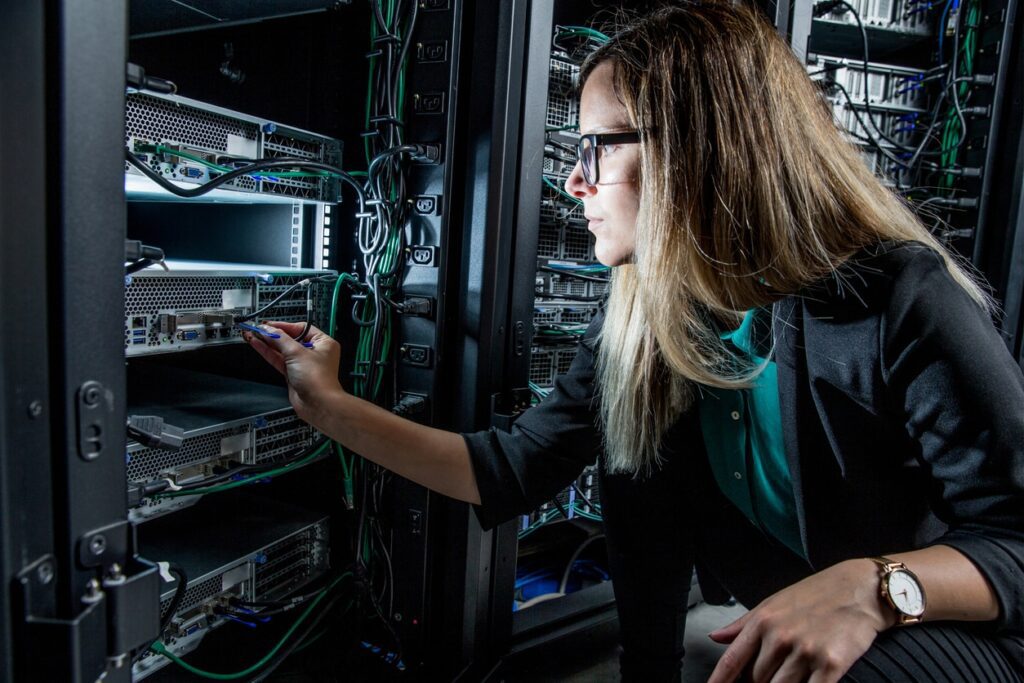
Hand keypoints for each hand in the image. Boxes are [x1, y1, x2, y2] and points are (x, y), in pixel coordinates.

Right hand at [242, 321, 343, 424]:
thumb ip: (280, 339)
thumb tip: (269, 330)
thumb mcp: (297, 352)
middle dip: (273, 334)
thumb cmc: (318, 379)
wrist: (317, 404)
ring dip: (267, 342)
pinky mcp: (293, 374)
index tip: (268, 324)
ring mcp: (302, 364)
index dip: (283, 325)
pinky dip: (268, 352)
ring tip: (252, 334)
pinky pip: (278, 359)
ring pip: (282, 349)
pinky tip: (257, 344)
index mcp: (323, 342)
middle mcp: (314, 352)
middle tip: (257, 328)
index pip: (300, 328)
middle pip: (290, 338)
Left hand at [707, 559, 891, 682]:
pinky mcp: (831, 665)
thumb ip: (743, 624)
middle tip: (772, 674)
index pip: (732, 660)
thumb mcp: (773, 603)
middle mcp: (781, 637)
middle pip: (757, 680)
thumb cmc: (816, 595)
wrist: (859, 589)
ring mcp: (806, 652)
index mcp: (763, 621)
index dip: (719, 680)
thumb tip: (716, 637)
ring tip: (791, 675)